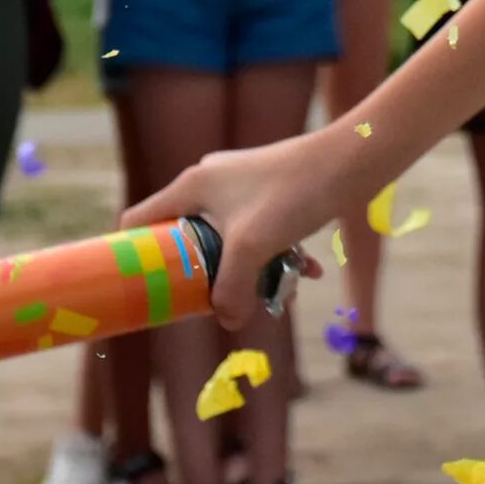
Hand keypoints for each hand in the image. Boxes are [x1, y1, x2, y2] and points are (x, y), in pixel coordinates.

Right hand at [119, 131, 336, 330]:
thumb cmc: (292, 195)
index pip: (139, 221)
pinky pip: (261, 231)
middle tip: (215, 303)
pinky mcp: (270, 191)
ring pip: (230, 240)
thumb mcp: (252, 248)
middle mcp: (210, 182)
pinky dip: (276, 254)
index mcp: (191, 186)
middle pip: (187, 238)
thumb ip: (231, 289)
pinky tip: (305, 272)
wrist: (350, 162)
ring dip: (249, 270)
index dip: (135, 257)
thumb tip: (228, 321)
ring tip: (277, 294)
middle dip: (205, 274)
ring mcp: (241, 185)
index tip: (146, 290)